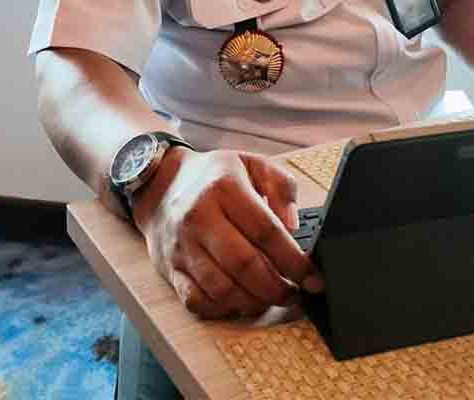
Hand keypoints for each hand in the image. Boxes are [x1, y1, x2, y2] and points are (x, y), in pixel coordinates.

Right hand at [131, 148, 324, 318]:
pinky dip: (223, 309)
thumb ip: (282, 187)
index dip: (294, 261)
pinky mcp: (170, 268)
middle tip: (294, 294)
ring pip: (222, 288)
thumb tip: (294, 226)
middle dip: (277, 288)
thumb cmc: (213, 177)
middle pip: (245, 265)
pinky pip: (197, 300)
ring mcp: (183, 246)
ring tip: (270, 298)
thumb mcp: (253, 164)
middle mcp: (200, 217)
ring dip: (254, 302)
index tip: (313, 278)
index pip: (266, 231)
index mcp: (225, 188)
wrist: (160, 184)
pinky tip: (240, 301)